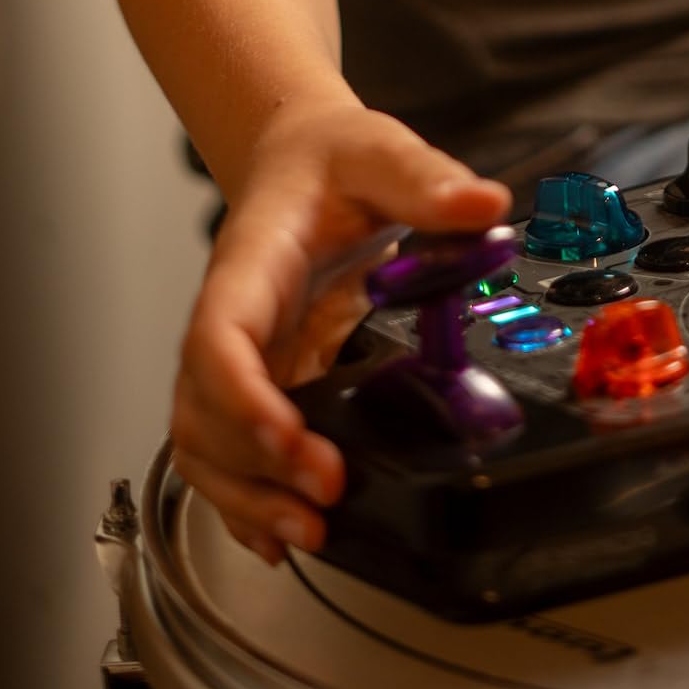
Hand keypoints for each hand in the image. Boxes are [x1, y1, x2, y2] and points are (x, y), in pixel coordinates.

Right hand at [169, 102, 510, 563]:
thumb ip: (426, 179)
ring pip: (206, 442)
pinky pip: (230, 451)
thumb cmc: (332, 160)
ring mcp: (244, 356)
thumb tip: (483, 207)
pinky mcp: (265, 381)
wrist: (304, 161)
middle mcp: (233, 317)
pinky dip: (245, 500)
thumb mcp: (381, 152)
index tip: (291, 438)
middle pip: (204, 408)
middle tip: (326, 496)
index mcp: (252, 263)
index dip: (243, 398)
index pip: (219, 336)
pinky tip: (279, 537)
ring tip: (310, 534)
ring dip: (248, 496)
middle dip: (255, 465)